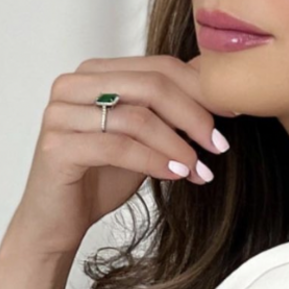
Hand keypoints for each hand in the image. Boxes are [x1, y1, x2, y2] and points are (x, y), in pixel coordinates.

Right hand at [6, 54, 236, 256]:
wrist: (57, 222)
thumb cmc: (101, 176)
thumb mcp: (144, 136)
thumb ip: (169, 110)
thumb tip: (221, 92)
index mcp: (95, 72)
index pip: (158, 67)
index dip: (200, 89)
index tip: (231, 114)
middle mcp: (73, 84)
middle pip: (151, 86)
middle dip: (193, 115)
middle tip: (219, 144)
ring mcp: (60, 113)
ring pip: (138, 117)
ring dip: (177, 144)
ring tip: (199, 167)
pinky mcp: (56, 145)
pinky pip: (118, 146)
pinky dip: (154, 160)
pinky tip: (177, 174)